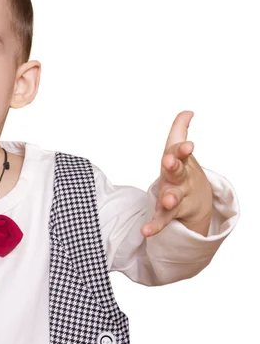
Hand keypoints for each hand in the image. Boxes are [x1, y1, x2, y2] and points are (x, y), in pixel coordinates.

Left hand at [141, 111, 212, 236]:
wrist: (198, 200)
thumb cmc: (183, 170)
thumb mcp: (179, 150)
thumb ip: (179, 130)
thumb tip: (188, 111)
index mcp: (181, 163)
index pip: (180, 153)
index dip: (182, 149)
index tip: (188, 145)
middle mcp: (180, 180)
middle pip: (177, 173)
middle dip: (174, 167)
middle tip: (169, 162)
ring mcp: (176, 197)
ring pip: (173, 198)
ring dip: (169, 198)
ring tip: (166, 200)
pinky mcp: (169, 213)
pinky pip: (161, 220)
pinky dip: (155, 226)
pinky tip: (145, 231)